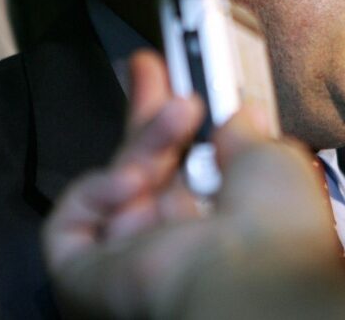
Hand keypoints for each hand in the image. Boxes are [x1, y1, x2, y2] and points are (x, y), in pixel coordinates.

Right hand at [42, 50, 340, 317]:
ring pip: (117, 181)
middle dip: (149, 117)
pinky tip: (132, 182)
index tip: (180, 82)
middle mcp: (177, 241)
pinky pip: (68, 223)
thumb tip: (240, 113)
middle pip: (148, 168)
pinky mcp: (87, 275)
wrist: (251, 278)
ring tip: (179, 115)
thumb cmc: (276, 223)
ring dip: (145, 142)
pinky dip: (94, 192)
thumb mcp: (273, 157)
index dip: (180, 124)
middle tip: (151, 66)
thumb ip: (245, 133)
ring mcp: (133, 257)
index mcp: (224, 221)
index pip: (191, 167)